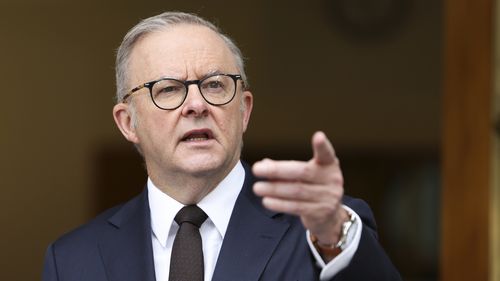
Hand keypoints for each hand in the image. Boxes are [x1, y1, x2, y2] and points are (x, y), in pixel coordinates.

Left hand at [252, 131, 347, 245]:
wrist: (330, 216)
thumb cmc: (313, 187)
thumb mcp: (305, 175)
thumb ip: (286, 168)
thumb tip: (264, 164)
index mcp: (329, 165)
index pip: (327, 154)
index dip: (323, 146)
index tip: (318, 136)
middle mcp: (332, 179)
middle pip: (302, 172)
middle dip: (277, 170)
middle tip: (256, 169)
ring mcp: (328, 197)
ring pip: (296, 191)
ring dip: (274, 189)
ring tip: (257, 187)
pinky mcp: (320, 213)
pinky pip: (296, 207)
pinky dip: (279, 204)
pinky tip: (267, 201)